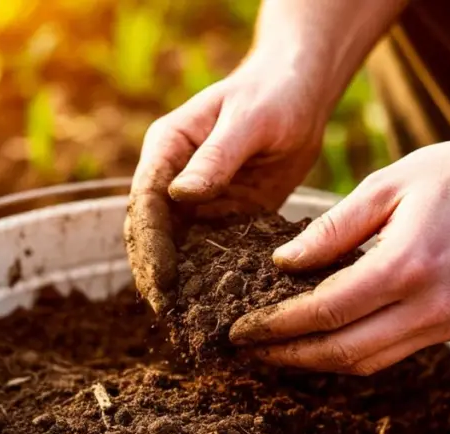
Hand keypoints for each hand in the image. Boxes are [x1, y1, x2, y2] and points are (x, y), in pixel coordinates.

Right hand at [125, 57, 329, 313]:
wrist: (302, 94)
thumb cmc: (274, 94)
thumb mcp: (249, 121)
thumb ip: (217, 158)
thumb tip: (181, 197)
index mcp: (167, 149)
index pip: (147, 203)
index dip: (151, 244)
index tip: (160, 281)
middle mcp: (173, 178)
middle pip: (154, 233)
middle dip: (158, 274)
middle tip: (171, 315)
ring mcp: (197, 200)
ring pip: (180, 249)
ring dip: (182, 283)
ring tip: (190, 323)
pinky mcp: (224, 216)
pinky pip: (213, 251)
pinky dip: (213, 278)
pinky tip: (224, 306)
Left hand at [228, 131, 449, 374]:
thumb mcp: (388, 184)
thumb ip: (332, 229)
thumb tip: (282, 263)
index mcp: (406, 265)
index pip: (324, 310)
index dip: (277, 326)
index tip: (241, 329)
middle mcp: (429, 306)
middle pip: (342, 352)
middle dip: (288, 356)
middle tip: (248, 350)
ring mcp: (447, 324)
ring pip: (368, 362)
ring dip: (318, 362)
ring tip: (278, 350)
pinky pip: (393, 353)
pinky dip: (354, 352)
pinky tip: (326, 338)